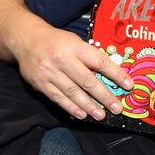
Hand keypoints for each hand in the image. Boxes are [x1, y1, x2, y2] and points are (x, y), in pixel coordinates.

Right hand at [14, 23, 133, 120]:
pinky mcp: (40, 83)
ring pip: (73, 92)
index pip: (100, 62)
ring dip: (89, 106)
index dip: (116, 75)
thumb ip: (89, 56)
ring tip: (101, 115)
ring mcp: (50, 72)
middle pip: (88, 81)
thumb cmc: (56, 41)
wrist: (26, 39)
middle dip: (104, 96)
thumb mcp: (75, 42)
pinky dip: (71, 107)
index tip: (128, 85)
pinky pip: (58, 98)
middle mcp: (63, 59)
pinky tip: (82, 114)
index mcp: (75, 47)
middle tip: (117, 108)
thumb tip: (109, 74)